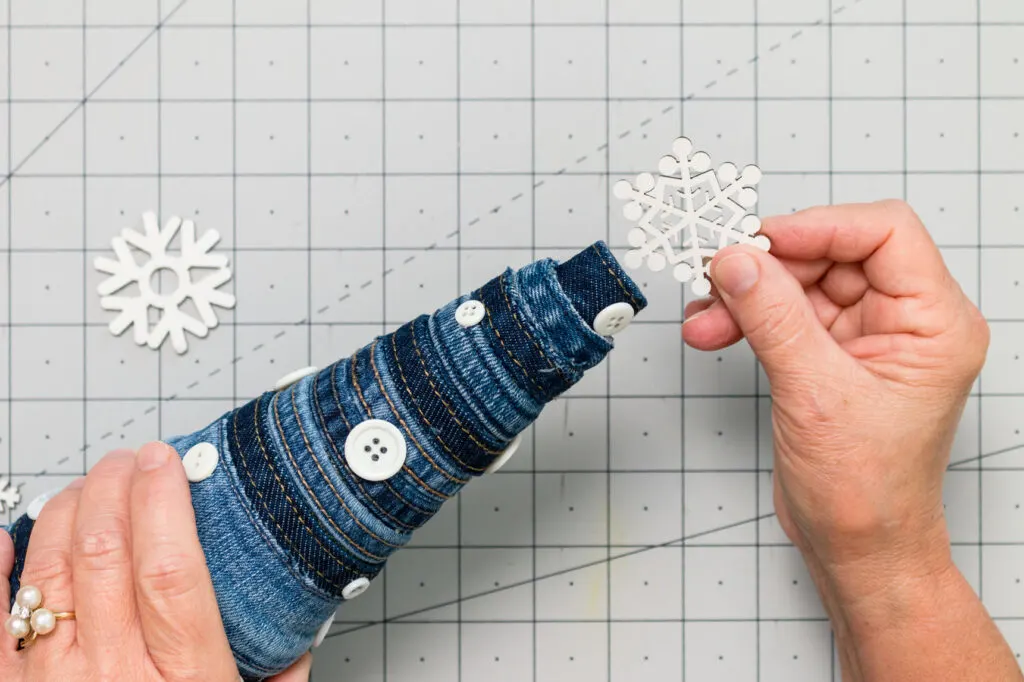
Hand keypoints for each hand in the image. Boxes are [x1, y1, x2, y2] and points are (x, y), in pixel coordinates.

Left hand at [0, 444, 312, 681]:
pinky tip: (4, 537)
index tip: (167, 461)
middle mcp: (112, 675)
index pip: (170, 564)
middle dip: (113, 485)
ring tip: (86, 487)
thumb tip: (302, 621)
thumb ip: (283, 673)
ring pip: (49, 569)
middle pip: (105, 551)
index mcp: (184, 678)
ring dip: (65, 510)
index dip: (164, 499)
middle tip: (128, 462)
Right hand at [681, 201, 1018, 679]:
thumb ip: (773, 318)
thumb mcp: (816, 395)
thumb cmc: (867, 492)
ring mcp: (865, 338)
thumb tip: (737, 261)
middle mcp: (905, 322)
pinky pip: (783, 314)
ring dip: (747, 294)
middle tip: (717, 273)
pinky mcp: (829, 356)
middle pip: (833, 254)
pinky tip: (714, 327)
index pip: (884, 234)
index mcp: (934, 323)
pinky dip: (746, 316)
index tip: (759, 238)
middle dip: (770, 265)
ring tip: (706, 315)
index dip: (819, 226)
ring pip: (800, 283)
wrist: (856, 548)